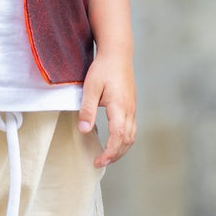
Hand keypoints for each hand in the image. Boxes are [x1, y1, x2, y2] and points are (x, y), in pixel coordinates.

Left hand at [79, 51, 135, 167]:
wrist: (118, 53)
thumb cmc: (103, 68)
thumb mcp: (90, 87)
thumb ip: (87, 110)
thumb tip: (83, 131)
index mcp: (120, 106)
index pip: (118, 136)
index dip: (110, 152)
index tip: (98, 161)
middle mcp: (129, 109)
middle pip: (127, 140)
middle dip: (115, 155)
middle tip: (99, 162)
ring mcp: (132, 107)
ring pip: (132, 135)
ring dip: (121, 149)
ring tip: (107, 156)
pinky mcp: (131, 105)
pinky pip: (131, 128)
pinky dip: (124, 140)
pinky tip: (114, 141)